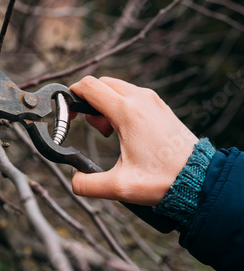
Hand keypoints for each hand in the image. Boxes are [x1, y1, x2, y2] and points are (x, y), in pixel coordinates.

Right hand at [70, 76, 197, 205]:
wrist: (200, 178)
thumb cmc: (163, 180)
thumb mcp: (120, 187)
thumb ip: (87, 184)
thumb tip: (74, 181)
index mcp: (127, 112)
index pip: (88, 86)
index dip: (71, 96)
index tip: (69, 115)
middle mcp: (139, 99)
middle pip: (101, 83)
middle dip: (89, 101)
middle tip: (97, 130)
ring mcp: (152, 100)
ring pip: (117, 87)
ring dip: (105, 103)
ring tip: (111, 133)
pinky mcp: (159, 106)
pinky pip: (132, 94)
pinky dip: (121, 105)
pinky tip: (126, 132)